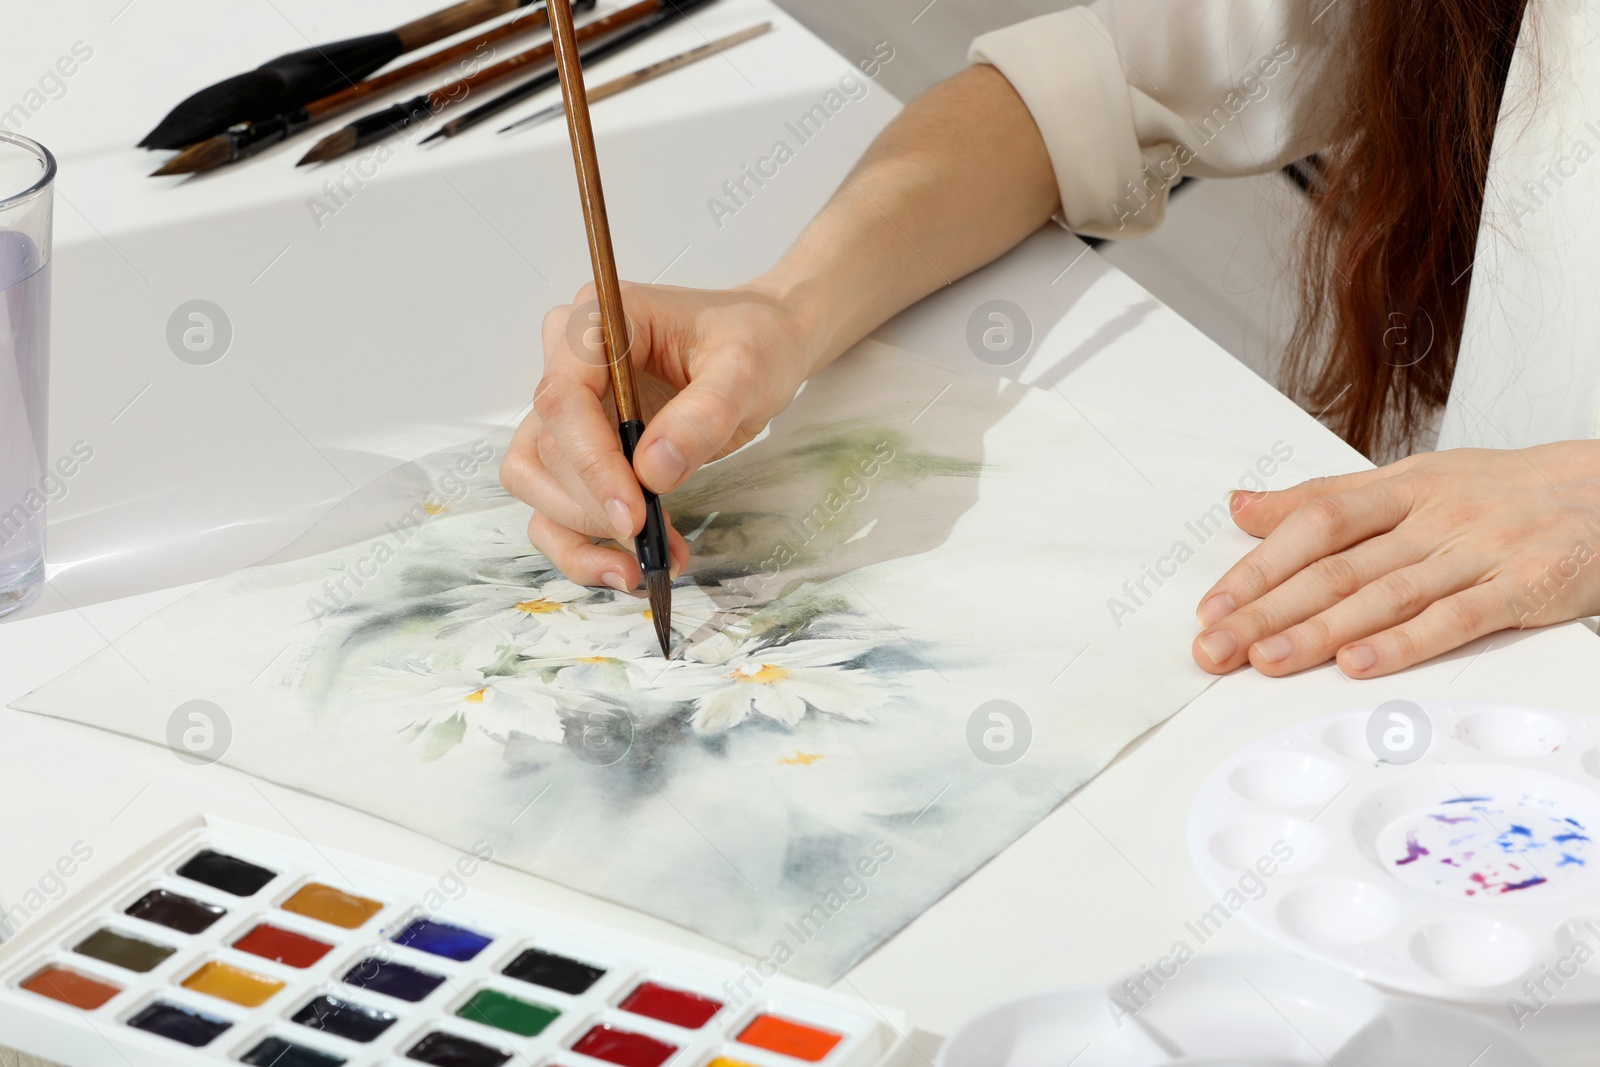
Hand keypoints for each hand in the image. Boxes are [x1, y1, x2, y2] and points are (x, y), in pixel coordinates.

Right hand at [501, 280, 818, 590]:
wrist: (763, 347)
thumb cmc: (752, 341)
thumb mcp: (745, 369)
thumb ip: (703, 415)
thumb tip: (652, 472)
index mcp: (596, 324)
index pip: (564, 399)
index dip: (591, 464)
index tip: (632, 516)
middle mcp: (567, 362)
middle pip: (545, 449)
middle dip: (595, 508)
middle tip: (652, 544)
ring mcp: (569, 409)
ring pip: (535, 483)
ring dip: (581, 535)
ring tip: (647, 565)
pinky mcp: (579, 449)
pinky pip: (554, 506)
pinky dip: (584, 545)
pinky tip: (632, 567)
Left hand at [1191, 443, 1599, 677]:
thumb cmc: (1503, 491)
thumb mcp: (1413, 479)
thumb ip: (1326, 499)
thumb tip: (1244, 507)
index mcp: (1401, 487)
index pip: (1313, 524)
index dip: (1258, 566)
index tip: (1213, 605)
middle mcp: (1433, 517)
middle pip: (1336, 567)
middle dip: (1267, 611)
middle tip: (1216, 647)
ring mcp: (1477, 550)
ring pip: (1384, 594)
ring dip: (1318, 632)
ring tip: (1267, 660)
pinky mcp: (1522, 586)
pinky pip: (1455, 617)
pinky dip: (1404, 642)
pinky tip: (1359, 664)